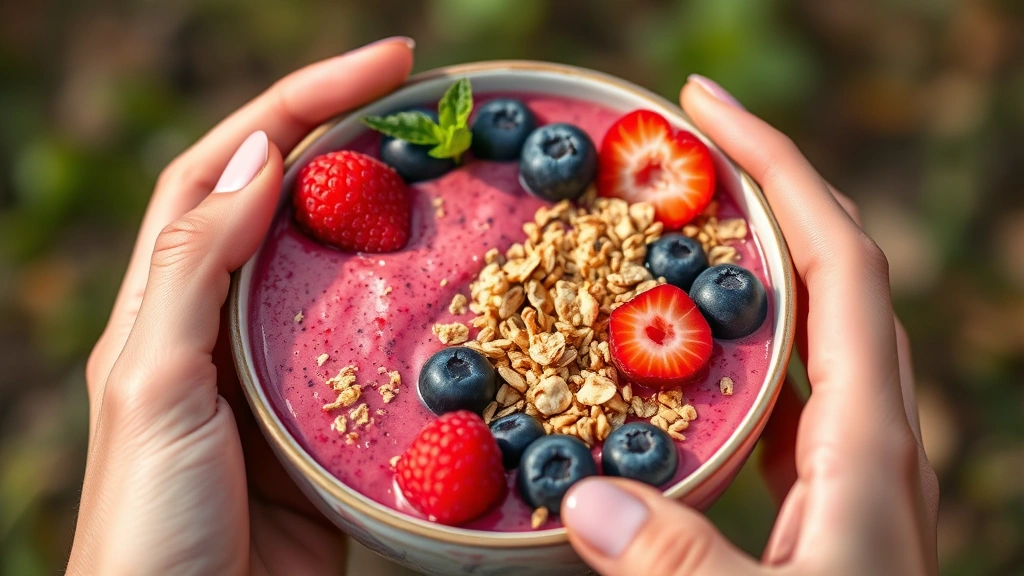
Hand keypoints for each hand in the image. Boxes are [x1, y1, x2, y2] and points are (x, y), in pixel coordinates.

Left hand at [68, 38, 413, 574]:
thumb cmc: (151, 519)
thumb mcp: (154, 380)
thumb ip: (195, 267)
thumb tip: (261, 157)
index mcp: (169, 300)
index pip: (227, 169)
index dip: (300, 104)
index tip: (387, 67)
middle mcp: (225, 325)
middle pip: (292, 204)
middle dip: (356, 141)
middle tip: (437, 111)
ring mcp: (283, 375)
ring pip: (343, 273)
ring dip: (393, 222)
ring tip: (457, 184)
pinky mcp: (331, 426)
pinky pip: (380, 352)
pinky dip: (419, 317)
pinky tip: (459, 302)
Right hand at [561, 76, 939, 575]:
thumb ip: (681, 568)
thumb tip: (583, 501)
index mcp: (870, 445)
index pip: (838, 265)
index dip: (779, 172)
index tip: (705, 109)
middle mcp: (868, 436)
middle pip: (829, 273)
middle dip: (761, 190)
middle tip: (675, 151)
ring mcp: (844, 466)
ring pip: (803, 328)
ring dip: (743, 262)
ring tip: (665, 229)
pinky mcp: (814, 498)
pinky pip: (776, 390)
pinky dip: (726, 347)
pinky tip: (670, 357)